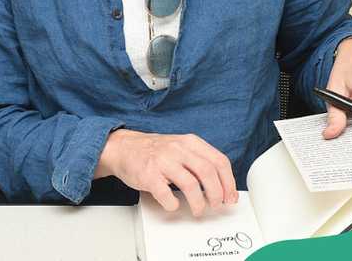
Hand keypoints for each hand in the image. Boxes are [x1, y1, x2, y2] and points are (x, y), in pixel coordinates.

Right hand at [95, 129, 236, 216]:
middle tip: (216, 205)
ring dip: (198, 203)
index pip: (219, 161)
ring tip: (197, 209)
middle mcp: (177, 149)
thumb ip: (199, 161)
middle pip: (208, 173)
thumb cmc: (152, 152)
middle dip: (216, 194)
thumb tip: (222, 186)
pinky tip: (173, 204)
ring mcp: (162, 161)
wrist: (122, 148)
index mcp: (189, 142)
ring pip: (191, 185)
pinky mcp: (148, 174)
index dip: (229, 183)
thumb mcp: (180, 147)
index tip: (230, 196)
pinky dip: (173, 204)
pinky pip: (166, 195)